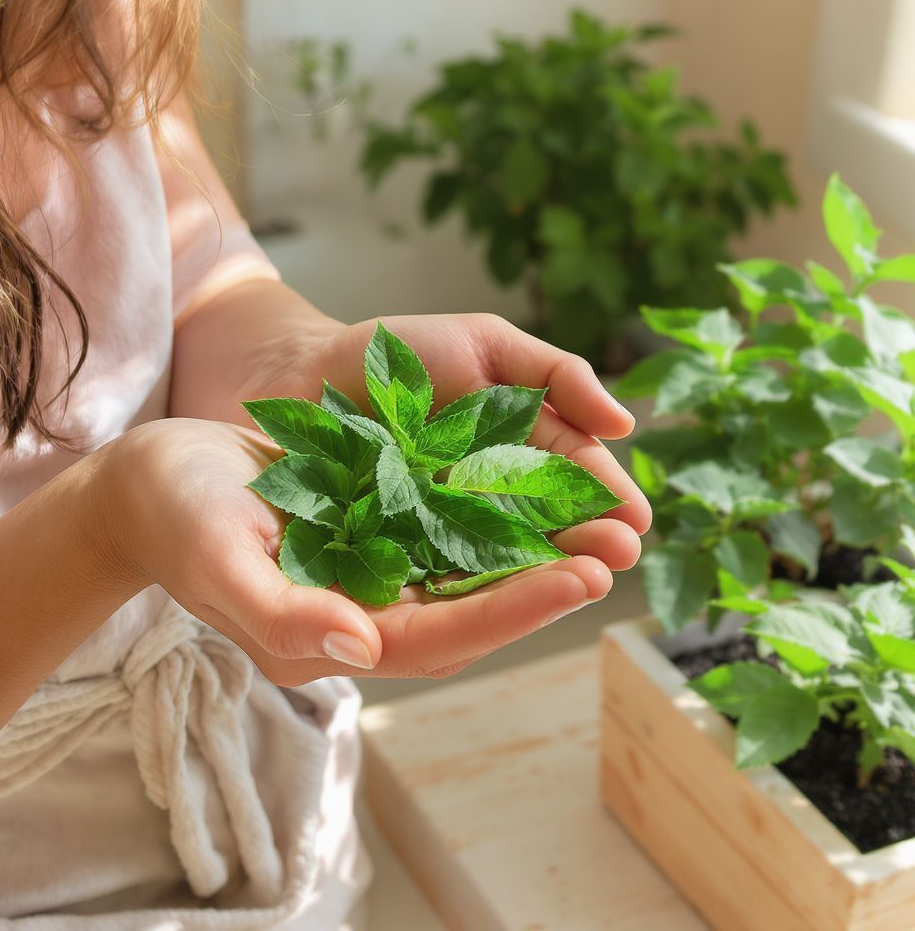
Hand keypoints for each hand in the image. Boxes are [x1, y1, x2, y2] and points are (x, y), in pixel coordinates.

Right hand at [103, 417, 621, 686]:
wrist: (151, 479)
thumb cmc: (173, 516)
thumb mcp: (215, 558)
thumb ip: (279, 614)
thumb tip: (360, 650)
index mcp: (328, 637)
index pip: (439, 637)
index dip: (511, 611)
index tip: (579, 577)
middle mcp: (361, 616)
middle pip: (470, 610)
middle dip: (545, 583)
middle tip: (618, 546)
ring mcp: (369, 575)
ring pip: (468, 572)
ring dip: (534, 548)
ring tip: (601, 517)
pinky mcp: (372, 532)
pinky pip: (446, 530)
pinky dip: (493, 513)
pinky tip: (539, 483)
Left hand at [313, 313, 650, 564]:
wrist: (303, 369)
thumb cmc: (397, 353)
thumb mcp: (486, 346)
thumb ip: (556, 375)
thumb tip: (627, 423)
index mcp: (518, 452)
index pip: (574, 479)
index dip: (604, 497)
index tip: (635, 518)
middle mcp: (488, 500)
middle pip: (545, 527)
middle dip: (583, 541)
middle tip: (618, 556)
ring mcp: (440, 532)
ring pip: (498, 558)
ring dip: (539, 572)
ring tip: (576, 580)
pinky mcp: (394, 555)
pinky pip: (435, 572)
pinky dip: (467, 582)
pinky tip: (497, 592)